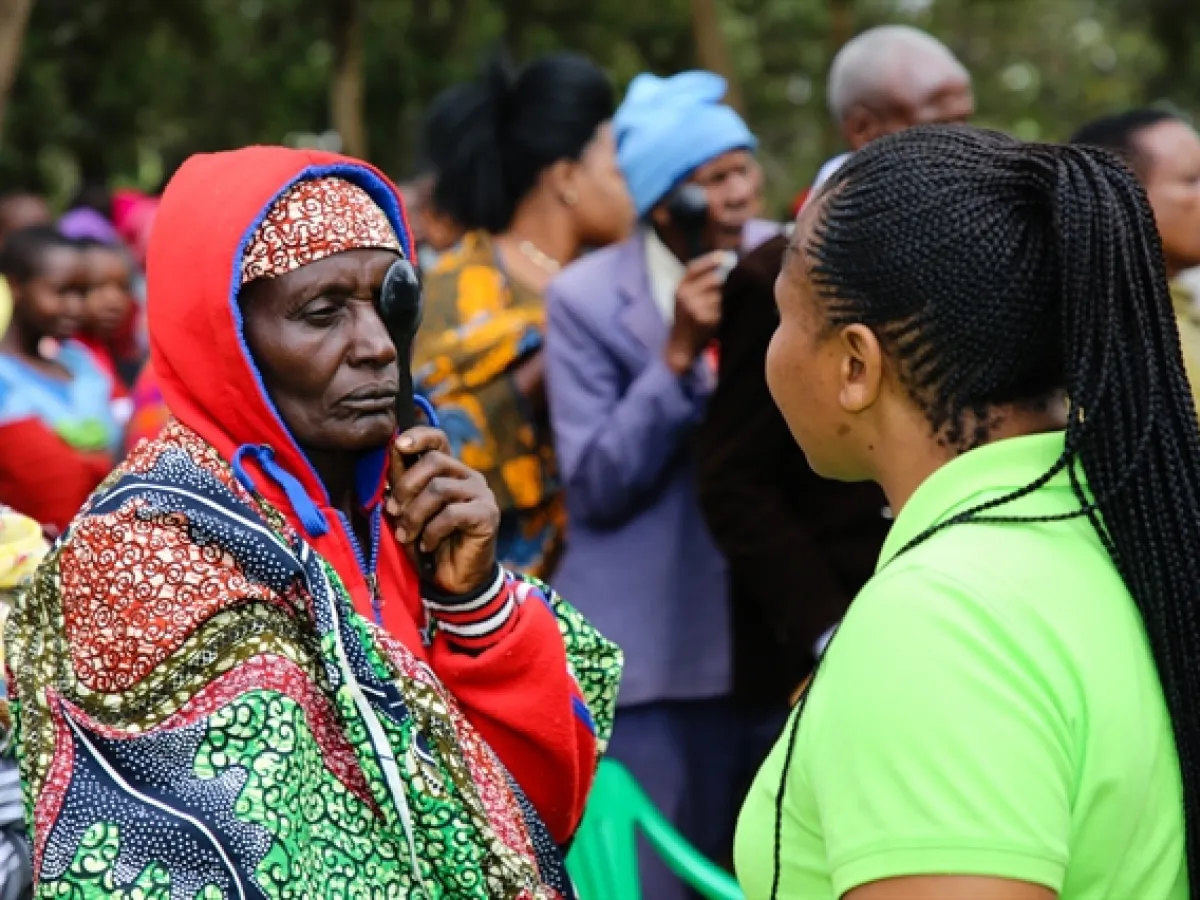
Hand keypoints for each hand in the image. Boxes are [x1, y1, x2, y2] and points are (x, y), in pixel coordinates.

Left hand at [385, 427, 499, 594]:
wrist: (452, 581)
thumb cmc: (428, 542)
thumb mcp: (407, 511)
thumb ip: (401, 484)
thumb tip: (389, 456)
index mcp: (449, 471)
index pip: (437, 439)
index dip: (418, 436)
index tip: (399, 445)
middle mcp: (468, 477)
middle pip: (434, 462)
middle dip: (406, 487)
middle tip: (392, 512)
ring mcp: (481, 494)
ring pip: (439, 489)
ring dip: (414, 515)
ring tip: (406, 536)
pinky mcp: (487, 514)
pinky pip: (451, 514)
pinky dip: (432, 532)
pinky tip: (428, 546)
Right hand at [664, 250, 730, 373]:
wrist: (680, 345)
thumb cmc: (686, 319)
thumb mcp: (684, 298)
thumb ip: (697, 283)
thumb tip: (721, 266)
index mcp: (679, 288)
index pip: (695, 267)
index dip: (710, 260)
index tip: (724, 256)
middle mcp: (685, 295)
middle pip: (714, 280)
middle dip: (720, 284)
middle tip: (720, 292)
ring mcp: (694, 307)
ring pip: (719, 295)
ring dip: (719, 301)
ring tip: (709, 311)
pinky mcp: (705, 319)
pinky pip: (720, 309)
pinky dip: (719, 313)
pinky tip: (711, 321)